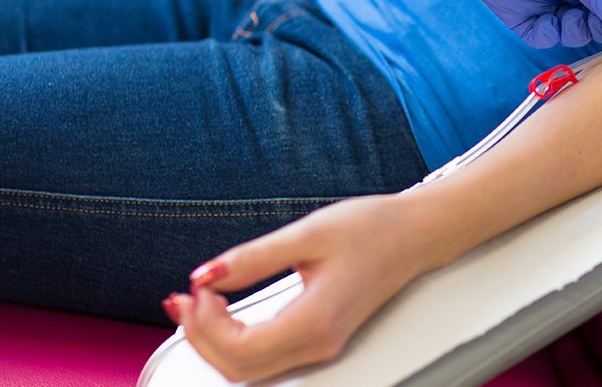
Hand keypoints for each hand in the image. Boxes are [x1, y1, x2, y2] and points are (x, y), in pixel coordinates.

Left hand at [162, 195, 435, 382]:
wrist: (416, 235)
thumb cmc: (372, 229)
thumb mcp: (308, 233)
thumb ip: (253, 258)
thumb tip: (204, 276)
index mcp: (316, 321)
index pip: (240, 349)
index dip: (205, 323)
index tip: (198, 287)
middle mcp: (319, 345)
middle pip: (238, 370)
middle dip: (200, 337)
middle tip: (186, 297)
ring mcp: (321, 348)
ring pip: (249, 372)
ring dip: (214, 343)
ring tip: (197, 304)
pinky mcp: (319, 340)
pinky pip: (265, 360)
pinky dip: (234, 344)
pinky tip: (222, 315)